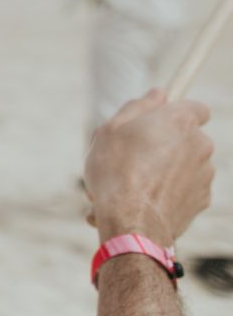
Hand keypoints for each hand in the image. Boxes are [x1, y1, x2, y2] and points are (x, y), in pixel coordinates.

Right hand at [84, 90, 213, 246]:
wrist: (132, 222)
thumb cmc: (116, 171)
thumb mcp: (111, 129)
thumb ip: (138, 106)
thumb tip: (159, 93)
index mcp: (179, 121)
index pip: (196, 107)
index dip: (177, 112)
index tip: (159, 119)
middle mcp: (200, 144)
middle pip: (186, 138)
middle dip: (164, 145)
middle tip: (131, 157)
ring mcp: (204, 173)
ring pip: (183, 165)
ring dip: (162, 171)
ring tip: (129, 185)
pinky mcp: (202, 199)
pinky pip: (184, 189)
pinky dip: (166, 192)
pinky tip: (139, 202)